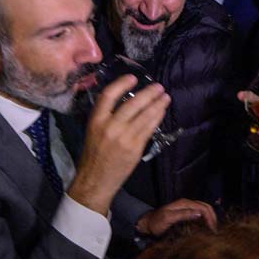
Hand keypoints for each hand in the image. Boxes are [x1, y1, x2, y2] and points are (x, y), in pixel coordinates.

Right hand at [69, 75, 170, 214]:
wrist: (95, 180)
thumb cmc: (94, 154)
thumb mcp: (94, 130)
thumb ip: (107, 116)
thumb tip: (127, 100)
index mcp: (95, 120)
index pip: (108, 95)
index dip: (121, 84)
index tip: (133, 78)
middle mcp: (109, 127)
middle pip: (132, 104)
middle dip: (148, 93)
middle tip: (158, 86)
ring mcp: (123, 138)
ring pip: (144, 116)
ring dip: (157, 104)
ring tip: (165, 97)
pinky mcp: (135, 148)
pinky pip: (149, 129)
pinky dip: (157, 118)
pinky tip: (161, 112)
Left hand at [136, 198, 217, 236]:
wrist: (147, 224)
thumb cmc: (156, 222)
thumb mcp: (168, 218)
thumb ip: (183, 214)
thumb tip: (199, 214)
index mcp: (185, 203)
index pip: (204, 208)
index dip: (210, 218)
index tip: (213, 231)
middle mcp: (187, 204)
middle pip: (206, 207)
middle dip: (213, 218)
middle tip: (216, 232)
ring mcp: (186, 209)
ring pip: (204, 211)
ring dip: (210, 219)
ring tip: (213, 231)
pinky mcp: (185, 215)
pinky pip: (199, 215)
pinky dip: (205, 221)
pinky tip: (206, 229)